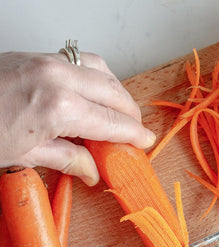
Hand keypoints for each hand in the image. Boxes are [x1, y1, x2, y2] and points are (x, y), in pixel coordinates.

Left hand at [0, 51, 155, 185]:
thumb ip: (67, 160)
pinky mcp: (38, 55)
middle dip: (130, 114)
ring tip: (119, 112)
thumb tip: (92, 171)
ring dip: (117, 92)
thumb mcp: (24, 156)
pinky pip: (82, 60)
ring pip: (102, 70)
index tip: (145, 142)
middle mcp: (59, 78)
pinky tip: (95, 91)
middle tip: (135, 132)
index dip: (133, 134)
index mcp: (60, 108)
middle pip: (114, 93)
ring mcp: (48, 61)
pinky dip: (98, 76)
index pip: (112, 122)